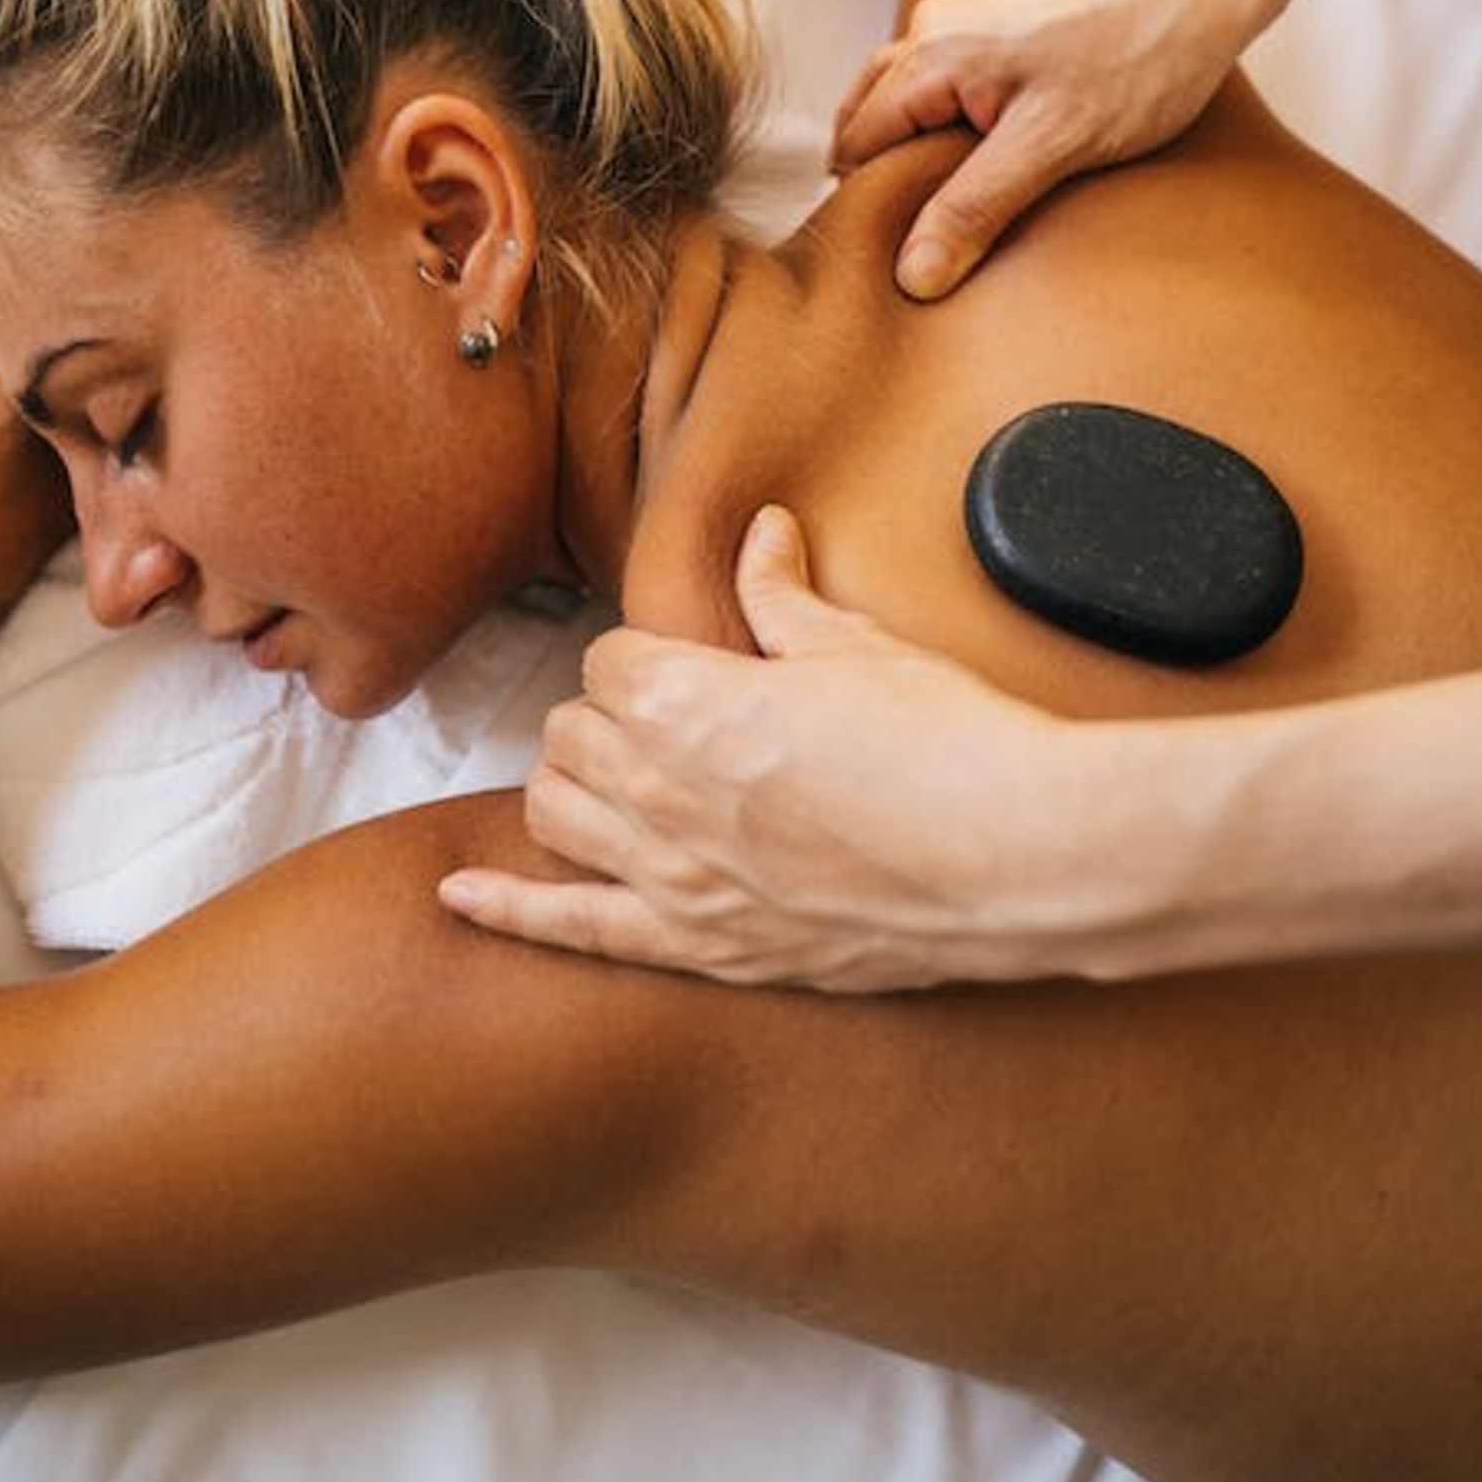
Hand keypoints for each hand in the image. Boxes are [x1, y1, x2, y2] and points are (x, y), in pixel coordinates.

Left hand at [439, 507, 1129, 991]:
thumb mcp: (863, 648)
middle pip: (572, 734)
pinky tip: (459, 895)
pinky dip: (508, 910)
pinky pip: (574, 931)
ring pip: (556, 815)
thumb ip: (785, 597)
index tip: (697, 668)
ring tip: (614, 782)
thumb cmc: (952, 743)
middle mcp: (660, 789)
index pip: (609, 659)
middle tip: (672, 720)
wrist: (1022, 856)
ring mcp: (677, 876)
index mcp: (689, 699)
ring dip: (573, 789)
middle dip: (609, 718)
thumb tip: (761, 534)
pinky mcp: (708, 947)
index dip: (652, 657)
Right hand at [832, 0, 1261, 298]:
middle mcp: (935, 24)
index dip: (865, 202)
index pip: (859, 143)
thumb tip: (912, 277)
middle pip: (869, 114)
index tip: (885, 253)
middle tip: (907, 236)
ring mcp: (963, 16)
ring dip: (906, 145)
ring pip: (900, 93)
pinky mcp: (995, 21)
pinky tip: (968, 155)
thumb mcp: (1052, 149)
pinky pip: (937, 76)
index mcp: (934, 53)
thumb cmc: (1137, 66)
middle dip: (878, 173)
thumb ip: (973, 209)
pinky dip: (935, 119)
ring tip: (934, 201)